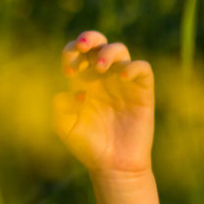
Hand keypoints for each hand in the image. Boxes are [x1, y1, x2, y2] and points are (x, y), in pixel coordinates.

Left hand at [53, 30, 155, 176]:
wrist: (113, 166)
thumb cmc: (87, 145)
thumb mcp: (65, 126)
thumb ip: (60, 106)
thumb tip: (72, 90)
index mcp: (81, 80)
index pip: (75, 53)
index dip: (71, 53)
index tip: (69, 71)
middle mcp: (102, 76)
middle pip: (98, 43)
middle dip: (90, 37)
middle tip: (83, 46)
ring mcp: (122, 82)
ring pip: (120, 50)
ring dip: (109, 52)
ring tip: (101, 67)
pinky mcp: (142, 92)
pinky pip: (143, 69)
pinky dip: (134, 67)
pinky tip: (122, 76)